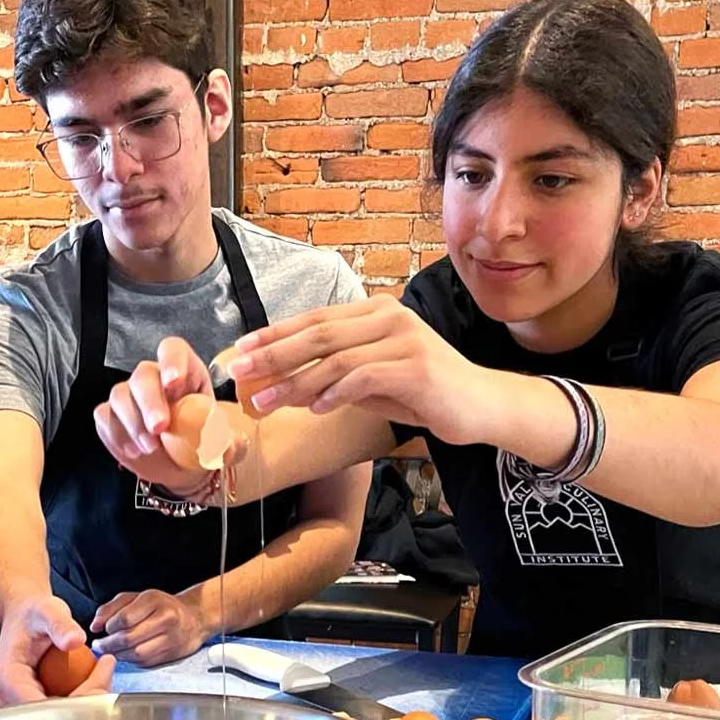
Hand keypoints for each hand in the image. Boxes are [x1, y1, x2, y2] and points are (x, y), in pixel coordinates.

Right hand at [0, 594, 113, 704]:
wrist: (24, 617)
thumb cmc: (32, 614)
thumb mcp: (47, 610)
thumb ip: (60, 624)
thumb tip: (75, 641)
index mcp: (7, 680)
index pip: (42, 707)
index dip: (75, 701)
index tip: (101, 678)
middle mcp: (8, 698)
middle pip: (52, 718)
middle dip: (86, 703)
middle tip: (106, 671)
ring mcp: (20, 705)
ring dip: (87, 703)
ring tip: (103, 672)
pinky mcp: (33, 705)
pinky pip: (61, 713)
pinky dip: (83, 700)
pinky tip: (97, 680)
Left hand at [90, 589, 213, 667]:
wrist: (193, 619)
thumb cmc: (160, 606)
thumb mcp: (134, 598)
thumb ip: (111, 608)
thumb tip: (95, 626)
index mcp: (154, 600)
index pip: (124, 618)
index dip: (109, 627)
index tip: (103, 629)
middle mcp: (165, 619)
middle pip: (129, 638)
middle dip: (108, 644)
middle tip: (99, 645)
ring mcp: (170, 638)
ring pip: (136, 653)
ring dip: (118, 655)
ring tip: (110, 651)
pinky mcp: (170, 655)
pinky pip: (144, 662)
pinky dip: (130, 660)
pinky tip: (125, 654)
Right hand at [93, 336, 244, 494]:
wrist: (182, 468)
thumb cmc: (203, 446)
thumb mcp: (225, 447)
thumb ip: (229, 444)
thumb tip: (227, 443)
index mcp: (186, 374)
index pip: (173, 350)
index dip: (172, 362)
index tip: (174, 383)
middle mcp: (154, 379)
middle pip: (143, 375)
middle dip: (150, 401)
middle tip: (160, 427)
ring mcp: (130, 396)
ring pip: (120, 394)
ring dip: (133, 422)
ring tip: (150, 447)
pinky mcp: (112, 416)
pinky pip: (105, 417)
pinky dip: (117, 435)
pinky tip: (134, 451)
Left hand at [229, 295, 489, 441]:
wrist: (482, 405)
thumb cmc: (425, 393)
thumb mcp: (371, 383)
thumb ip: (332, 379)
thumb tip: (282, 388)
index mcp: (375, 311)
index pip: (314, 319)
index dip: (274, 334)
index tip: (239, 352)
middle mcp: (389, 316)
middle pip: (318, 333)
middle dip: (272, 355)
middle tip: (238, 373)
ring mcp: (404, 338)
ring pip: (336, 357)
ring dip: (295, 382)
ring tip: (265, 402)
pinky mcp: (416, 366)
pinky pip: (364, 376)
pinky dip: (336, 393)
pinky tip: (316, 409)